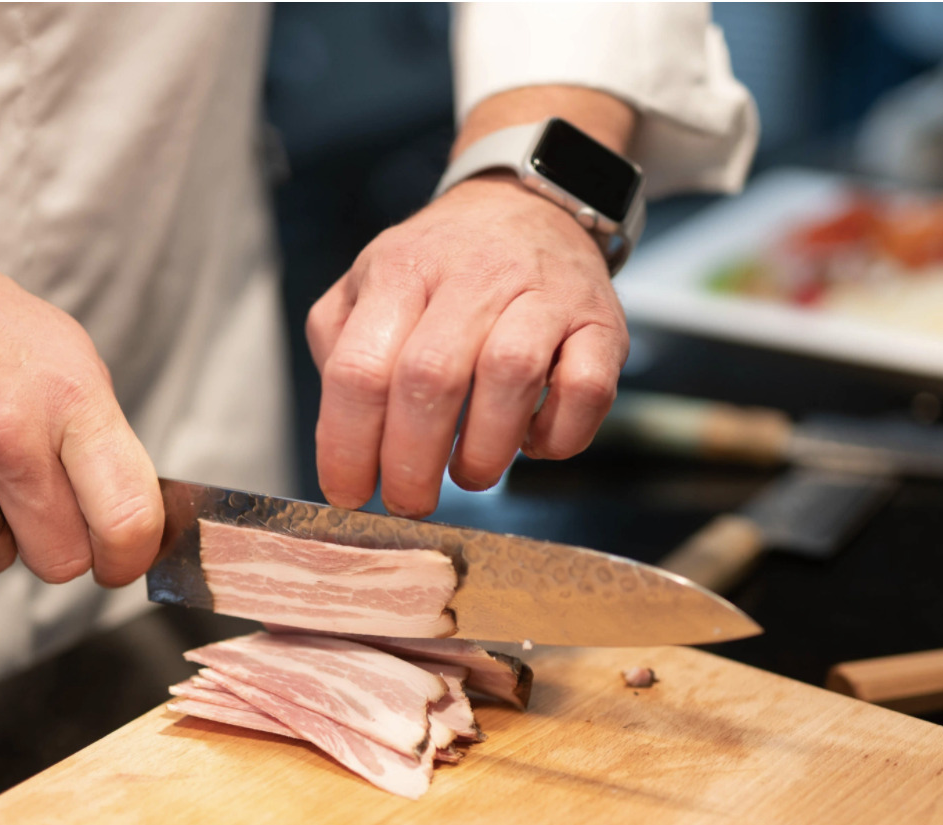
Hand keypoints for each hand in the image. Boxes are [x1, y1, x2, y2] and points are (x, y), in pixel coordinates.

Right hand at [0, 229, 163, 585]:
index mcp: (67, 399)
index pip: (124, 518)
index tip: (121, 558)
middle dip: (59, 543)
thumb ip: (104, 442)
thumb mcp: (68, 356)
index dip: (129, 555)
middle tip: (41, 502)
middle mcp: (3, 437)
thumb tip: (133, 527)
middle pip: (61, 561)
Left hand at [306, 173, 628, 517]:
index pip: (359, 368)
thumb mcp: (370, 282)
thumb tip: (342, 435)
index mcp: (401, 271)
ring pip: (510, 376)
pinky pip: (587, 390)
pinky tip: (534, 443)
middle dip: (411, 462)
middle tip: (409, 500)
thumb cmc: (441, 268)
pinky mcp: (602, 323)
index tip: (350, 492)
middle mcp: (472, 275)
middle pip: (430, 378)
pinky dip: (559, 436)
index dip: (348, 445)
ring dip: (483, 451)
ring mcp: (543, 295)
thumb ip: (340, 346)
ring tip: (468, 474)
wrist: (528, 206)